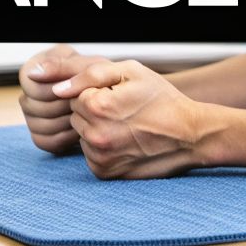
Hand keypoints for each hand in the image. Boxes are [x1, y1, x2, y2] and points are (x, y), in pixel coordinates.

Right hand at [18, 44, 111, 155]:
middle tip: (84, 103)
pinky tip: (81, 127)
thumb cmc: (97, 74)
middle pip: (35, 108)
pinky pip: (47, 141)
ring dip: (67, 121)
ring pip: (41, 126)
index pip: (33, 89)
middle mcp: (26, 95)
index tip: (76, 90)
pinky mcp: (41, 136)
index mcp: (31, 71)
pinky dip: (67, 137)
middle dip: (64, 106)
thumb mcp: (85, 65)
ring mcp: (31, 118)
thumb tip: (34, 74)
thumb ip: (62, 66)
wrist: (107, 93)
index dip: (56, 91)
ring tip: (84, 114)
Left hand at [52, 59, 208, 179]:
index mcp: (97, 106)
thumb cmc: (161, 99)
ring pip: (82, 135)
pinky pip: (91, 154)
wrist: (189, 135)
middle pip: (76, 116)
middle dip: (94, 111)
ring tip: (127, 127)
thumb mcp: (130, 72)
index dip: (97, 92)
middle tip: (124, 111)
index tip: (120, 96)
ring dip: (97, 129)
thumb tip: (56, 89)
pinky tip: (125, 141)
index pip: (74, 94)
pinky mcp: (104, 173)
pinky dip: (103, 148)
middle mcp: (94, 135)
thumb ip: (88, 74)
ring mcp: (99, 157)